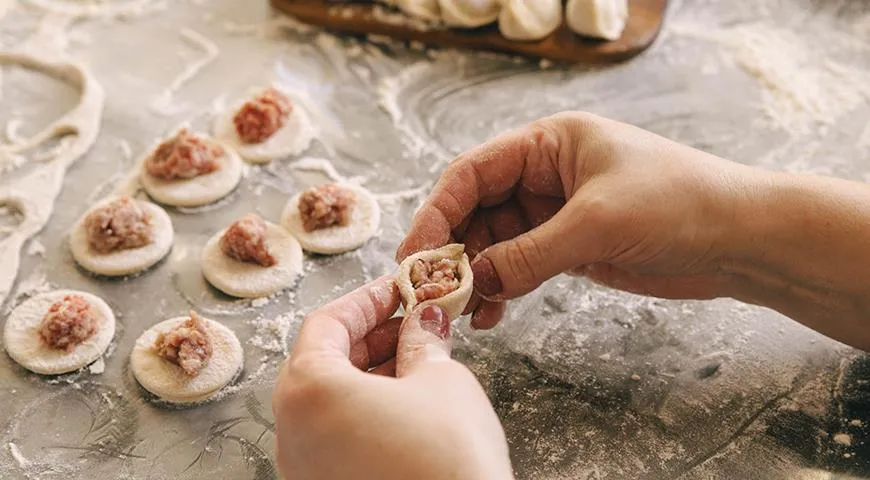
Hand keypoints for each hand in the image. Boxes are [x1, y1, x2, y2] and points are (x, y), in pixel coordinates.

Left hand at [272, 276, 512, 479]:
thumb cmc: (446, 463)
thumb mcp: (442, 382)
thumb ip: (425, 342)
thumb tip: (425, 321)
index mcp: (309, 390)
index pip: (327, 323)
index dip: (367, 301)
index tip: (398, 290)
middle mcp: (292, 430)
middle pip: (322, 361)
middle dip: (370, 336)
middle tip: (413, 322)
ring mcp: (304, 467)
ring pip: (329, 400)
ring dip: (370, 372)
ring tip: (418, 358)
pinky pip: (336, 434)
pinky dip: (365, 409)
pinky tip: (408, 403)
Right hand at [397, 112, 761, 327]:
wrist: (741, 239)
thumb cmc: (679, 204)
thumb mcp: (596, 223)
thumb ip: (529, 253)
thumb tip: (475, 282)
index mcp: (548, 144)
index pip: (473, 173)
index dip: (438, 211)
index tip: (415, 252)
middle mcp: (546, 174)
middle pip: (478, 210)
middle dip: (454, 250)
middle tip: (432, 290)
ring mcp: (557, 213)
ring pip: (496, 243)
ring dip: (478, 276)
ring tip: (465, 311)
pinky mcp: (571, 248)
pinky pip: (520, 266)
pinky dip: (503, 289)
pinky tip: (493, 314)